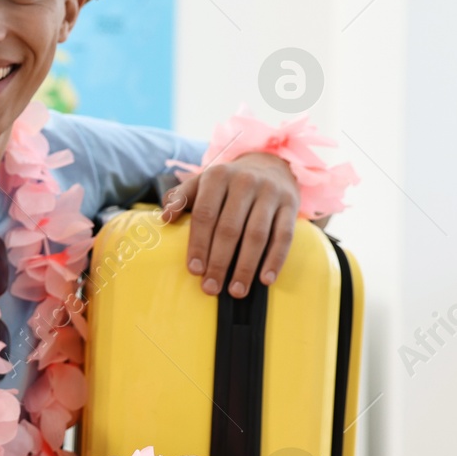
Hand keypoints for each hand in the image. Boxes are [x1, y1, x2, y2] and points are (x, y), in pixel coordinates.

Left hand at [160, 151, 298, 297]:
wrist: (270, 164)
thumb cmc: (227, 183)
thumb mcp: (202, 182)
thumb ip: (181, 197)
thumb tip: (165, 218)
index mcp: (217, 176)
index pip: (205, 215)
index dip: (198, 244)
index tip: (194, 270)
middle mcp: (245, 182)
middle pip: (229, 228)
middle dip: (219, 262)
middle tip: (210, 288)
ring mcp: (270, 193)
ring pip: (257, 235)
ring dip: (245, 267)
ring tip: (236, 291)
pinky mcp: (291, 204)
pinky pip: (284, 236)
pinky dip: (275, 260)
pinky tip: (265, 280)